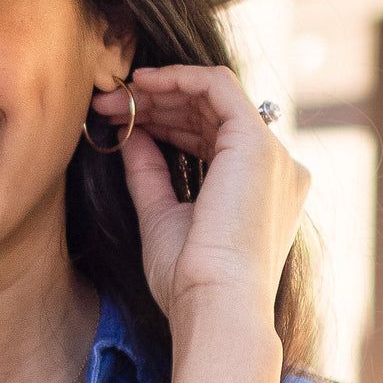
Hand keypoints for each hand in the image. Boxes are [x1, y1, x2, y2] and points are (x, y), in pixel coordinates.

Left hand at [91, 64, 310, 342]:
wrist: (214, 306)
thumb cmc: (190, 280)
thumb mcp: (161, 216)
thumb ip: (149, 172)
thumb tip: (130, 134)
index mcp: (260, 191)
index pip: (210, 137)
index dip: (162, 122)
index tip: (118, 121)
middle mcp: (275, 168)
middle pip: (209, 114)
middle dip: (154, 105)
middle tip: (106, 104)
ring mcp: (271, 154)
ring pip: (211, 96)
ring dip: (158, 92)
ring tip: (112, 98)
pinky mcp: (256, 143)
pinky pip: (217, 87)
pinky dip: (178, 77)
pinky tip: (141, 83)